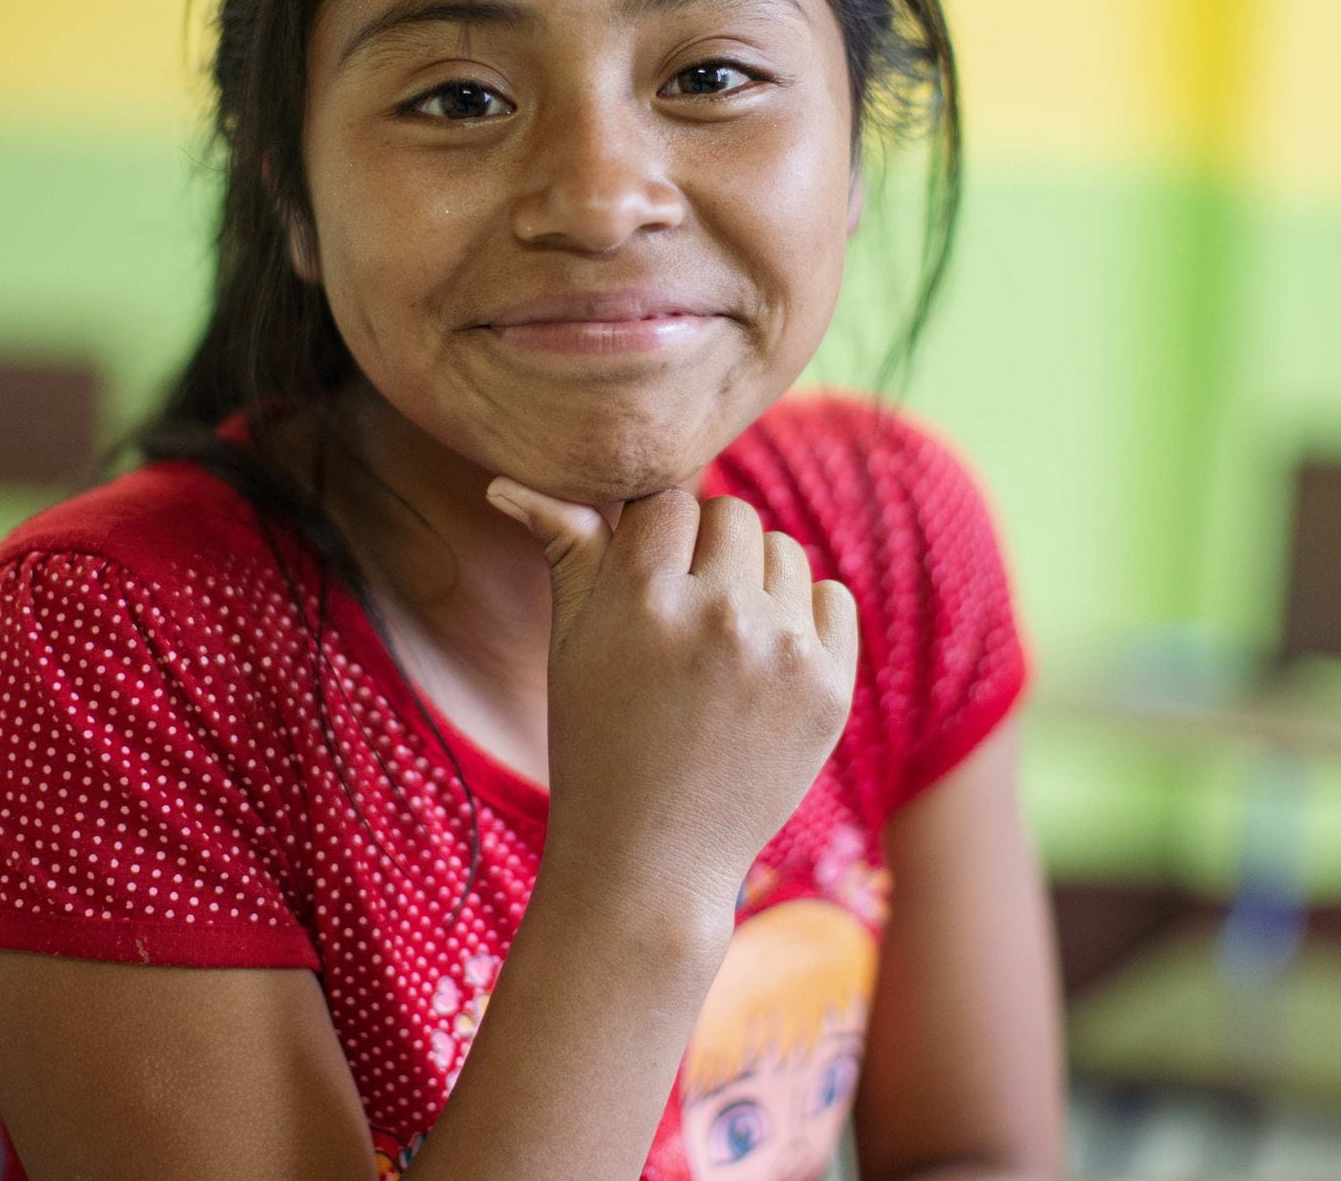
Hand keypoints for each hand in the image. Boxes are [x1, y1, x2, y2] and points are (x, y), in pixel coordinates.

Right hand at [486, 478, 859, 915]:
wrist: (652, 858)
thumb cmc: (597, 741)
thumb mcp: (570, 642)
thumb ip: (564, 549)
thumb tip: (510, 482)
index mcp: (643, 599)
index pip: (667, 502)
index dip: (652, 538)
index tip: (642, 584)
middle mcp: (719, 617)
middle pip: (731, 516)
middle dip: (705, 551)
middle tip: (681, 614)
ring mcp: (783, 654)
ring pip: (783, 551)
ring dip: (755, 580)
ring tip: (721, 641)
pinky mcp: (830, 688)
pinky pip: (831, 598)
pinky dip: (802, 618)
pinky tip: (763, 662)